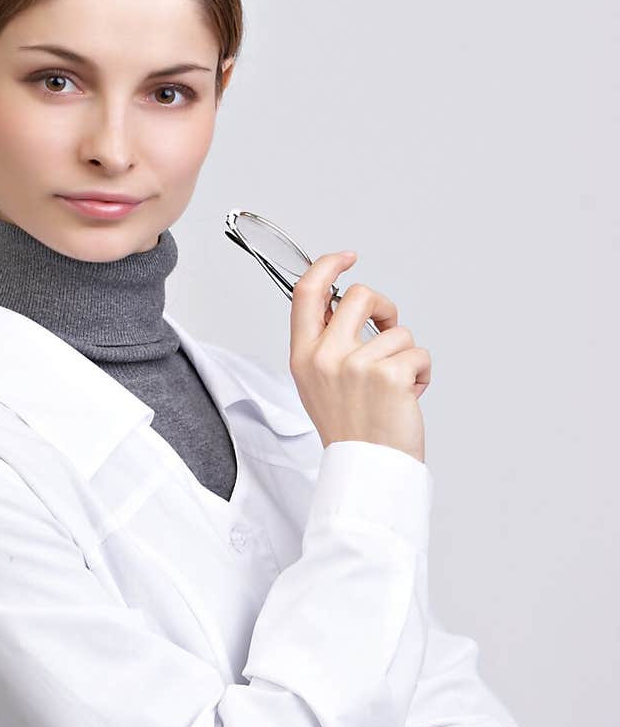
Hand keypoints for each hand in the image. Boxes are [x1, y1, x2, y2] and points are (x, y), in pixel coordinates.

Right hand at [289, 251, 430, 462]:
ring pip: (398, 331)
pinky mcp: (389, 374)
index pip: (307, 293)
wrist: (366, 468)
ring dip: (405, 356)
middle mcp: (326, 356)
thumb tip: (342, 306)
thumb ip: (324, 343)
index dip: (327, 265)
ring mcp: (357, 364)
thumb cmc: (349, 428)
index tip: (346, 258)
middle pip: (360, 295)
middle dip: (384, 307)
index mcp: (303, 355)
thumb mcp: (317, 382)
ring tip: (394, 388)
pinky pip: (419, 354)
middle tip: (388, 328)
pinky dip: (422, 374)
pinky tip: (408, 397)